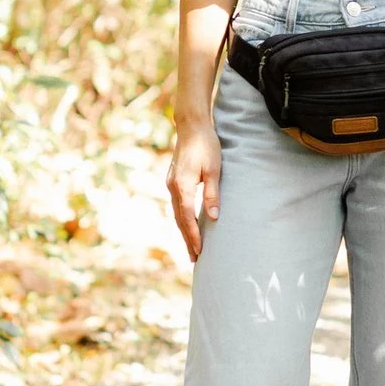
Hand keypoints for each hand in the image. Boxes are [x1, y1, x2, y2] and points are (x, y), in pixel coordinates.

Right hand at [166, 123, 221, 260]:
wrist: (191, 126)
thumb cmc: (206, 146)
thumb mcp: (214, 170)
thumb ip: (212, 194)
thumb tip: (213, 218)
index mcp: (182, 186)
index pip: (187, 217)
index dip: (193, 236)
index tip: (199, 251)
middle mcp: (172, 187)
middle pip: (179, 220)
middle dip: (187, 240)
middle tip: (194, 259)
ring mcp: (170, 184)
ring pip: (176, 214)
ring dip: (183, 231)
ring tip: (191, 248)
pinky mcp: (173, 181)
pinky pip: (176, 205)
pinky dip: (182, 219)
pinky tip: (187, 226)